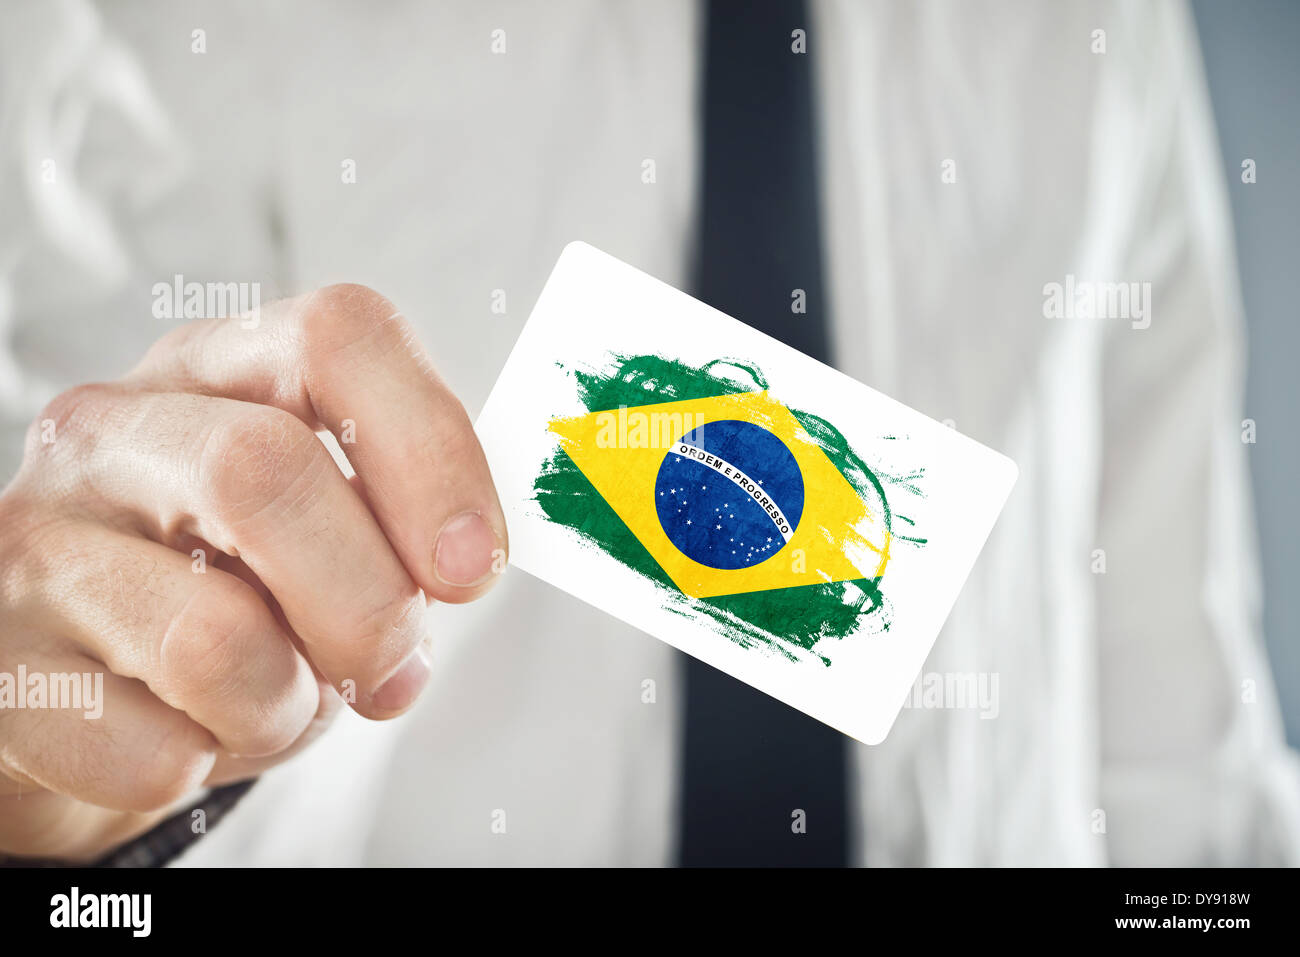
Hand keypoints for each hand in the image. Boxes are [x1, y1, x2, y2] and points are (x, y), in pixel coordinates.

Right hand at [0, 284, 506, 860]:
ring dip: (286, 704)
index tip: (473, 568)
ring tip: (275, 701)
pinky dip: (204, 764)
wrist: (94, 678)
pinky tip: (186, 734)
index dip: (431, 450)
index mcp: (223, 368)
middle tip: (391, 667)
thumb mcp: (331, 529)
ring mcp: (38, 540)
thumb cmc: (240, 589)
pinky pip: (147, 749)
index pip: (339, 337)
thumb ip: (401, 525)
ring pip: (211, 636)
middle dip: (368, 602)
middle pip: (263, 470)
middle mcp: (115, 428)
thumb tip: (461, 564)